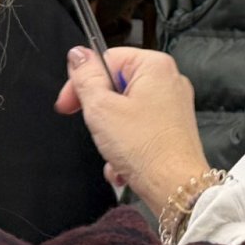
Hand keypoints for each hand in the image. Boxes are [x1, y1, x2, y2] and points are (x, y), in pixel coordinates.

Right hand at [55, 46, 210, 213]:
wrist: (175, 189)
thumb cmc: (147, 149)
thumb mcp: (102, 109)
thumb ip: (86, 78)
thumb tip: (78, 55)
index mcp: (154, 66)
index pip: (106, 59)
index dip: (82, 83)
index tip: (68, 104)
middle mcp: (168, 80)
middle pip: (115, 86)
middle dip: (100, 115)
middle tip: (96, 130)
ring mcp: (172, 106)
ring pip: (124, 112)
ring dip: (111, 136)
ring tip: (114, 152)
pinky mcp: (172, 129)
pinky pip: (138, 130)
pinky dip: (126, 147)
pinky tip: (124, 165)